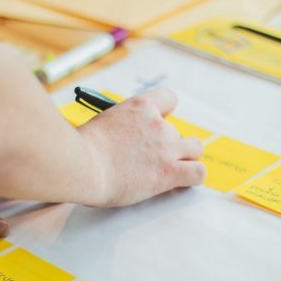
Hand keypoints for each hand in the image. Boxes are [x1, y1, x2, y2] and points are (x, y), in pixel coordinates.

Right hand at [78, 88, 204, 206]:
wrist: (82, 166)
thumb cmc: (82, 149)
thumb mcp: (102, 123)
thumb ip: (121, 127)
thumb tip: (123, 137)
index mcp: (140, 107)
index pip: (169, 99)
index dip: (165, 114)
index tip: (158, 124)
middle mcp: (158, 125)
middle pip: (179, 132)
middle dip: (169, 145)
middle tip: (153, 157)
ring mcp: (166, 148)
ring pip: (195, 149)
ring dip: (186, 159)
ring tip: (170, 169)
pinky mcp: (169, 172)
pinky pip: (198, 172)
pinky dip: (193, 177)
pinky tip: (181, 181)